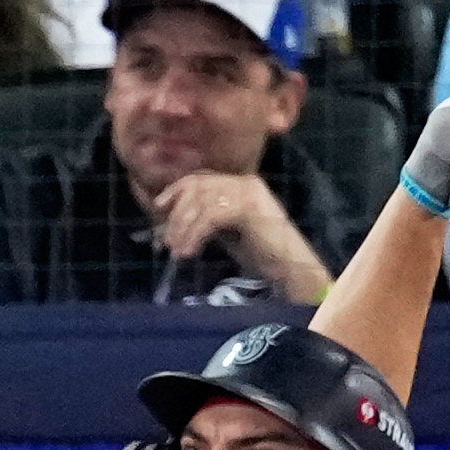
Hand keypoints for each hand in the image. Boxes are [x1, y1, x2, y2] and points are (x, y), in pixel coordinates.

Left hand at [151, 170, 291, 269]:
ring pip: (202, 202)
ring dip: (184, 227)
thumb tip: (174, 222)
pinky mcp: (248, 207)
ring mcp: (247, 192)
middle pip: (198, 188)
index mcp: (240, 184)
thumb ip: (207, 220)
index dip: (176, 189)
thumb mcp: (228, 232)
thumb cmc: (262, 256)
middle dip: (178, 214)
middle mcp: (244, 182)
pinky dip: (195, 234)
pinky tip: (190, 251)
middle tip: (168, 241)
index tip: (159, 207)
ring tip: (178, 251)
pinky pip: (211, 216)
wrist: (290, 270)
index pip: (201, 178)